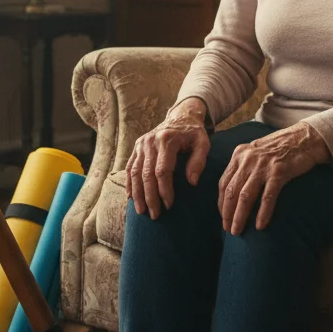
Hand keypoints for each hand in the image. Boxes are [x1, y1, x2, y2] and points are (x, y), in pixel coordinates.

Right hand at [127, 97, 210, 219]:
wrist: (180, 116)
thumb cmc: (194, 133)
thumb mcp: (203, 143)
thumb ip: (199, 161)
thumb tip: (192, 182)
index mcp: (167, 140)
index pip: (162, 170)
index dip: (165, 190)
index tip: (169, 205)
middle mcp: (150, 142)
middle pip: (146, 174)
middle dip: (150, 197)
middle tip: (155, 215)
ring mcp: (141, 144)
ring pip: (134, 173)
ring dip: (137, 194)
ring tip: (141, 211)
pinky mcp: (136, 147)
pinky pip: (129, 167)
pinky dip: (129, 183)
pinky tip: (131, 198)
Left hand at [218, 121, 330, 234]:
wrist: (305, 138)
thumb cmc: (281, 148)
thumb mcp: (256, 151)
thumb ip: (244, 165)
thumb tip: (235, 189)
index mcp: (239, 155)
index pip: (224, 183)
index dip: (221, 203)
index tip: (223, 217)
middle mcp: (248, 159)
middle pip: (232, 191)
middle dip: (227, 213)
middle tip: (228, 230)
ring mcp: (263, 165)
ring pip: (245, 196)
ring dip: (240, 216)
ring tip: (238, 231)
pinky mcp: (279, 171)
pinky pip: (267, 196)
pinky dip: (262, 213)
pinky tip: (260, 225)